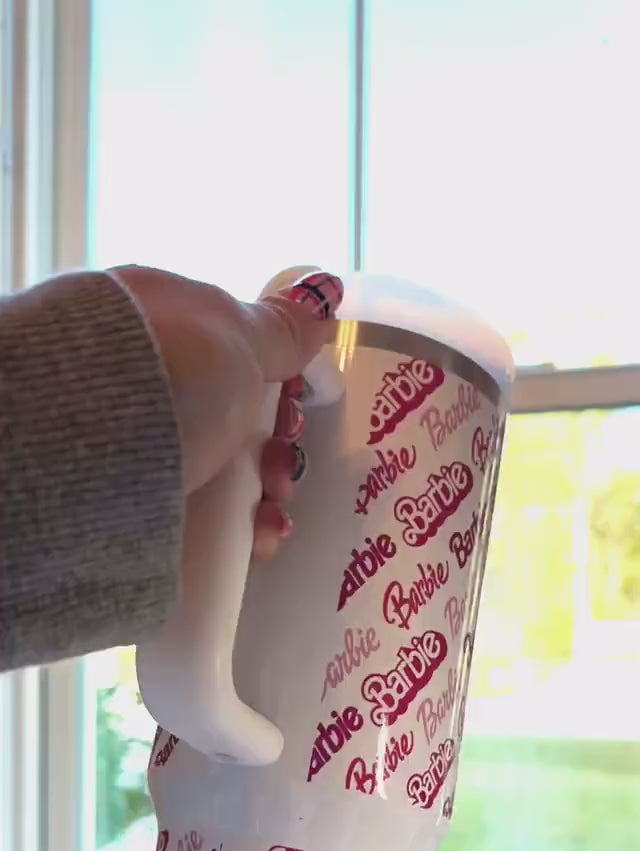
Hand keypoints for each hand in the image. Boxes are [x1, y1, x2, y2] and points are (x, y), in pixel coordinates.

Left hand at [111, 266, 343, 559]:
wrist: (88, 454)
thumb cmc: (170, 374)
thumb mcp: (238, 338)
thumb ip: (281, 328)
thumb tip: (321, 292)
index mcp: (159, 322)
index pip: (230, 350)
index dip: (274, 380)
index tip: (297, 402)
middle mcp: (143, 382)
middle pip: (233, 419)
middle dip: (274, 448)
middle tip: (282, 466)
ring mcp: (134, 448)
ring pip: (221, 476)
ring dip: (266, 496)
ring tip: (274, 512)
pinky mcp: (134, 509)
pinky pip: (201, 522)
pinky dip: (240, 533)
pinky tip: (259, 539)